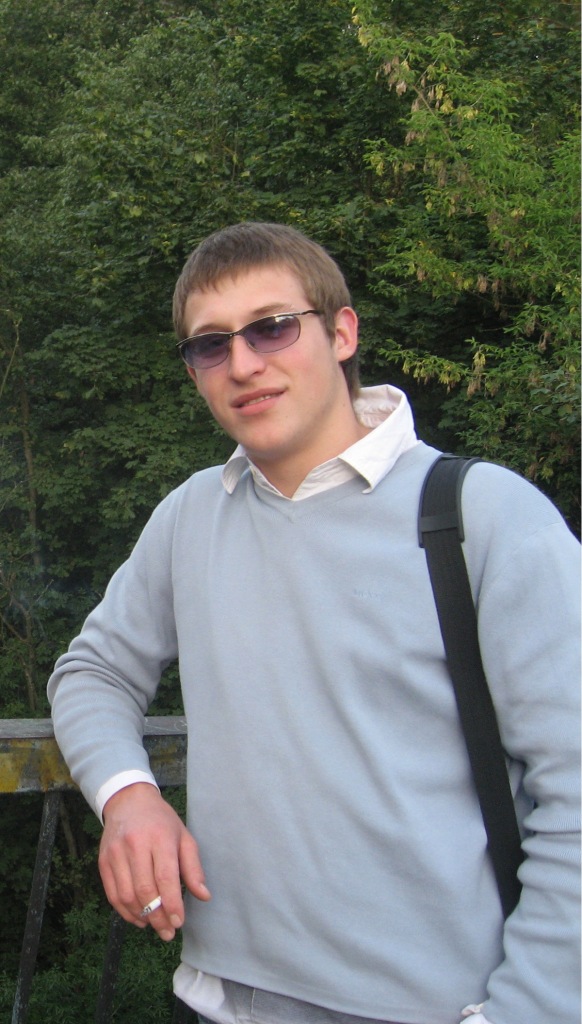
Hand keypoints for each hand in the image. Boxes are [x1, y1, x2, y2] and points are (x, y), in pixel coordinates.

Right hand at [99, 782, 210, 940]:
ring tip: (155, 925)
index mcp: (159, 838)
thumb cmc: (161, 821)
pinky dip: (125, 912)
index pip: (166, 877)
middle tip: (168, 932)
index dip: (173, 904)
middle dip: (158, 916)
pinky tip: (139, 918)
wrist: (128, 801)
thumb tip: (204, 896)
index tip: (179, 922)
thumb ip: (193, 867)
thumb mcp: (183, 837)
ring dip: (142, 916)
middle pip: (145, 890)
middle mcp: (135, 845)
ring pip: (127, 895)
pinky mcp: (103, 861)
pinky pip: (113, 894)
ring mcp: (116, 853)